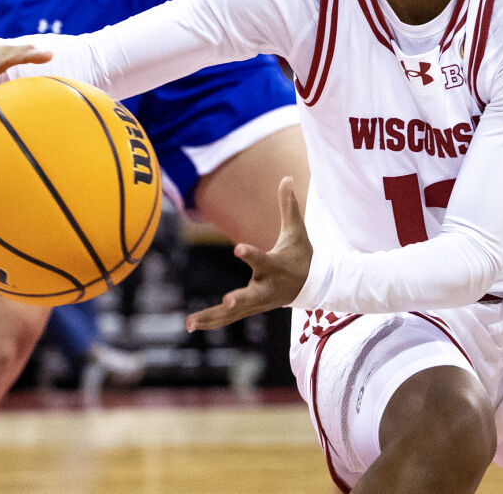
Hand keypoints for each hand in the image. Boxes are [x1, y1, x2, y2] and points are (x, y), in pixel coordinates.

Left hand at [185, 179, 311, 331]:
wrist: (313, 286)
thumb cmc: (301, 254)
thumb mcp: (296, 230)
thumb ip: (288, 206)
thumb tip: (287, 177)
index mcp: (276, 266)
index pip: (262, 259)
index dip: (250, 254)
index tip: (237, 249)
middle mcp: (266, 286)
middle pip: (251, 295)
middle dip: (239, 299)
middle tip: (227, 301)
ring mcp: (258, 301)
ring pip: (234, 312)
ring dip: (212, 317)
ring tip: (189, 322)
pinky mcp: (250, 308)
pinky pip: (229, 317)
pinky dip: (211, 321)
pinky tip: (191, 325)